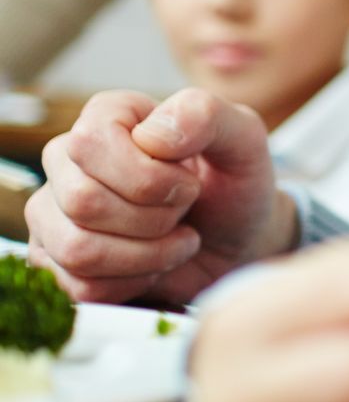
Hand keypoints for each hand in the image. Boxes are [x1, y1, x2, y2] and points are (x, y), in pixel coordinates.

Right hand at [25, 88, 293, 304]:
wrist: (239, 241)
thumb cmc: (237, 184)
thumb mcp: (244, 139)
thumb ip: (205, 116)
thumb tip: (150, 136)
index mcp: (108, 116)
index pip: (90, 143)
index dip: (148, 177)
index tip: (188, 183)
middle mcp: (68, 159)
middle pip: (82, 200)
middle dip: (154, 219)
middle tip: (184, 212)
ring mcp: (52, 211)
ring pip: (76, 248)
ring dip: (146, 255)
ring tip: (175, 239)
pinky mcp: (55, 260)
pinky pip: (79, 285)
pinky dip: (133, 282)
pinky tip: (156, 263)